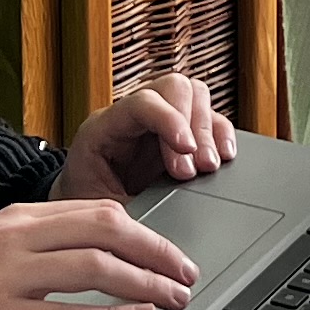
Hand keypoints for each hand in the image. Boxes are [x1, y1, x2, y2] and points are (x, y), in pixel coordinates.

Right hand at [0, 199, 198, 309]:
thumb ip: (39, 241)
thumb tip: (97, 248)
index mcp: (19, 216)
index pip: (99, 210)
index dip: (146, 232)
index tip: (171, 253)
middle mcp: (17, 236)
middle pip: (108, 230)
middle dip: (157, 252)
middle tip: (187, 274)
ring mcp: (7, 276)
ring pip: (95, 268)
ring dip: (144, 284)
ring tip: (173, 299)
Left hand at [59, 76, 235, 201]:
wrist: (85, 222)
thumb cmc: (88, 212)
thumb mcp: (103, 211)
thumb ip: (133, 206)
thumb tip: (165, 216)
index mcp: (103, 128)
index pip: (142, 102)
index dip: (170, 120)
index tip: (186, 149)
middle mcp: (132, 117)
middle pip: (174, 87)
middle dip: (194, 125)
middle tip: (198, 168)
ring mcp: (158, 123)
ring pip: (195, 95)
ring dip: (209, 129)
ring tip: (209, 166)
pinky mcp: (179, 136)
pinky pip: (209, 119)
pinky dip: (221, 135)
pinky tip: (224, 157)